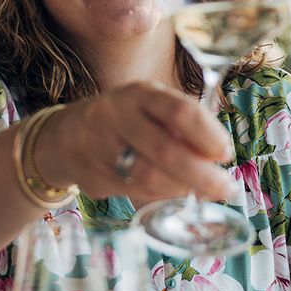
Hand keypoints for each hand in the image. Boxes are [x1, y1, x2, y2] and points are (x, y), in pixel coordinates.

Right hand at [37, 82, 234, 200]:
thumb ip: (182, 126)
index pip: (179, 111)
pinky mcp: (96, 177)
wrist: (64, 137)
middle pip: (166, 151)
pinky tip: (176, 193)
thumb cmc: (126, 120)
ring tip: (203, 192)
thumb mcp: (150, 107)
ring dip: (184, 189)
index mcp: (139, 93)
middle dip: (202, 174)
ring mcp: (103, 148)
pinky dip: (163, 196)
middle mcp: (118, 116)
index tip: (225, 152)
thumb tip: (218, 158)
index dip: (207, 134)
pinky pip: (137, 192)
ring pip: (150, 177)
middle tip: (226, 187)